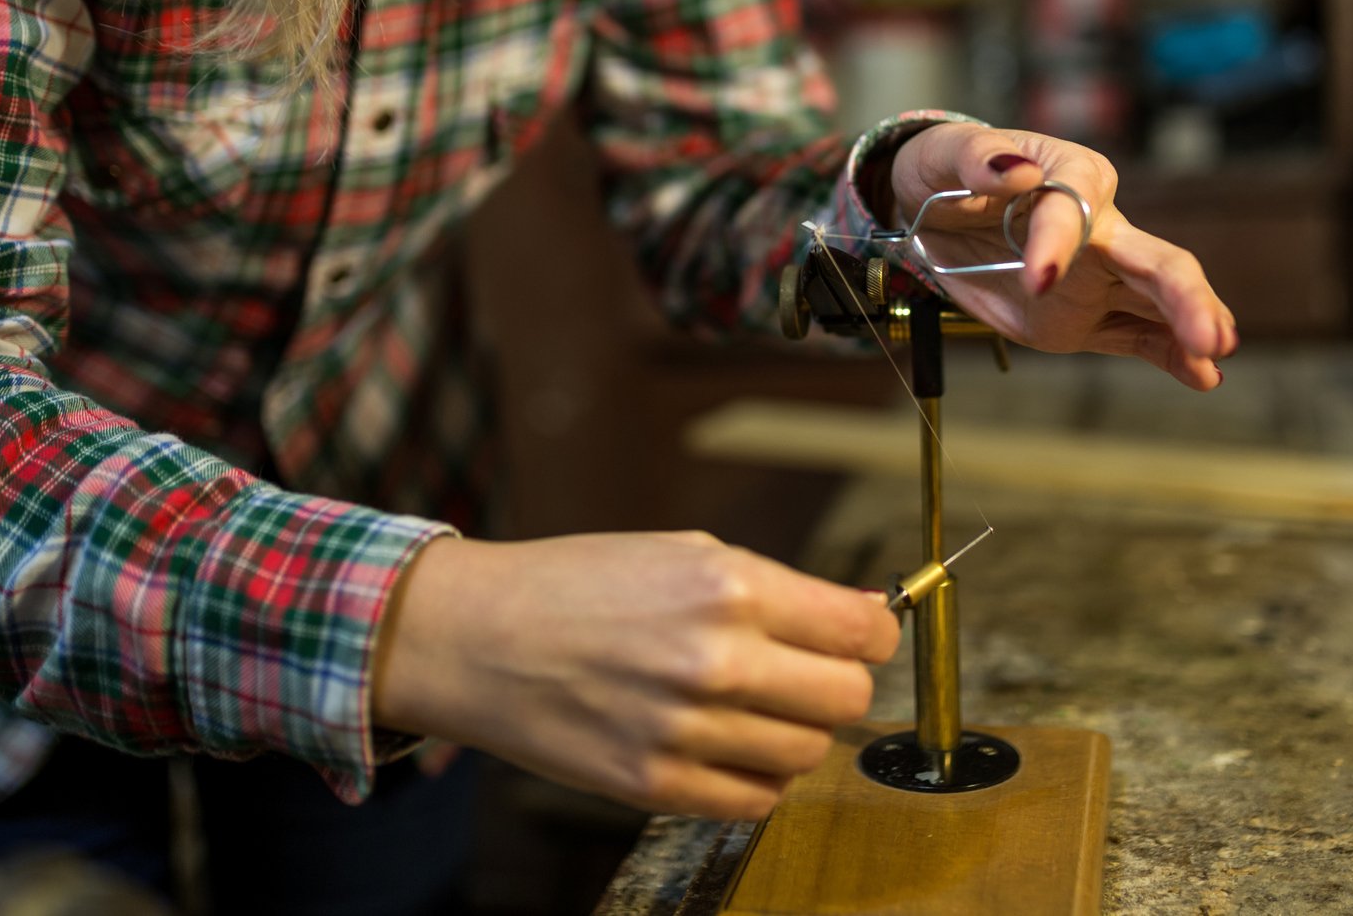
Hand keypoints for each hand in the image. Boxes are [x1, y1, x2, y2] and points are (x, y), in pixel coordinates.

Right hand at [372, 532, 900, 819]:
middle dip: (837, 684)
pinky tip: (724, 744)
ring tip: (749, 706)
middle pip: (847, 699)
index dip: (874, 635)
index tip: (862, 637)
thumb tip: (864, 616)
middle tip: (803, 672)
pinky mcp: (654, 786)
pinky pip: (756, 800)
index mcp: (727, 589)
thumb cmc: (579, 585)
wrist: (478, 638)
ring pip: (807, 754)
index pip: (861, 632)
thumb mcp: (684, 552)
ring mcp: (684, 731)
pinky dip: (755, 777)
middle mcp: (715, 661)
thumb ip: (778, 589)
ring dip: (793, 732)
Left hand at [888, 123, 1236, 388]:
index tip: (1037, 279)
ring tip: (1215, 355)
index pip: (1081, 204)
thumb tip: (1015, 172)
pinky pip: (1137, 335)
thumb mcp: (944, 152)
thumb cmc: (945, 170)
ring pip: (1160, 299)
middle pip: (1156, 258)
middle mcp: (1101, 226)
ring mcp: (1100, 276)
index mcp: (1071, 173)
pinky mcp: (1086, 316)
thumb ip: (975, 159)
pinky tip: (1202, 376)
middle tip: (1206, 335)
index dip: (1061, 240)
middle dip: (1183, 295)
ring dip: (1190, 327)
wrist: (928, 214)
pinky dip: (1169, 355)